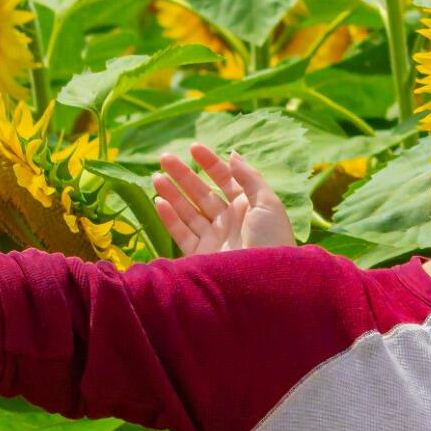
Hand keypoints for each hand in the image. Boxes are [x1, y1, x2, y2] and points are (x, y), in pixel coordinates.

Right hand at [152, 143, 293, 254]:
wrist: (268, 283)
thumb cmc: (273, 240)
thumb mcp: (267, 203)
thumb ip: (249, 177)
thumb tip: (232, 154)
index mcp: (246, 206)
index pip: (224, 179)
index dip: (209, 163)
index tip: (193, 148)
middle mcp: (228, 221)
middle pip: (202, 193)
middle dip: (183, 175)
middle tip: (164, 158)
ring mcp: (214, 238)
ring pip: (188, 211)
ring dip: (172, 193)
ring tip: (156, 177)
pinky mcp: (201, 256)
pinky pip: (181, 234)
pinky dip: (170, 218)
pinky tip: (159, 201)